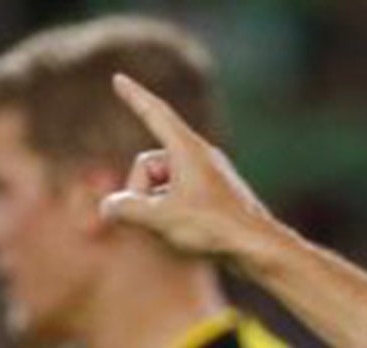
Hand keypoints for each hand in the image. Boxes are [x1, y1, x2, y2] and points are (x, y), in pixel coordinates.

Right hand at [100, 72, 277, 263]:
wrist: (258, 247)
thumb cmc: (213, 229)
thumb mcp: (160, 218)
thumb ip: (127, 209)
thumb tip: (108, 206)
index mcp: (187, 149)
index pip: (154, 113)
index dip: (133, 97)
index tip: (118, 79)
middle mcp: (200, 155)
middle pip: (149, 164)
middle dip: (140, 191)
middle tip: (151, 219)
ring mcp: (208, 175)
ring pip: (163, 183)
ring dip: (156, 206)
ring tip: (174, 230)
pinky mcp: (214, 194)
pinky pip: (178, 196)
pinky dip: (171, 212)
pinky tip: (185, 234)